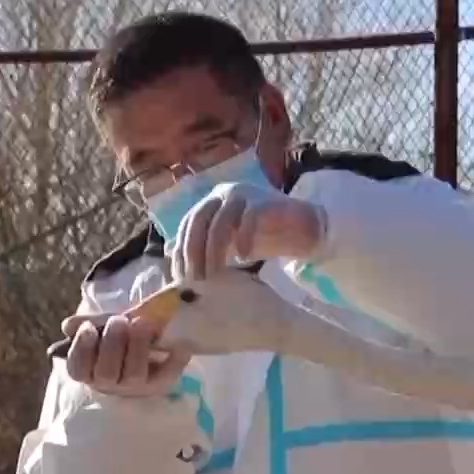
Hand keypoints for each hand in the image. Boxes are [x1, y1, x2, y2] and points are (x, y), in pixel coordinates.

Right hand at [58, 312, 192, 397]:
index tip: (89, 327)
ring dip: (137, 349)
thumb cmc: (116, 337)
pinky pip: (167, 376)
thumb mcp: (99, 327)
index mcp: (90, 371)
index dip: (82, 349)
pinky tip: (180, 344)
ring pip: (134, 375)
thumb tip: (69, 325)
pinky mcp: (160, 384)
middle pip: (107, 373)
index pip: (78, 368)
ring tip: (141, 324)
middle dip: (112, 345)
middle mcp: (110, 384)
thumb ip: (85, 324)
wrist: (146, 346)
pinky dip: (175, 360)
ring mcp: (136, 386)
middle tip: (119, 321)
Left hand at [174, 181, 325, 280]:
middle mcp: (224, 193)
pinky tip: (244, 258)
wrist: (302, 227)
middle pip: (198, 220)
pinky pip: (249, 220)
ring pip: (221, 222)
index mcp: (212, 201)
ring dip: (213, 251)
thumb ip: (203, 245)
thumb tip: (170, 257)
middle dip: (193, 252)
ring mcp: (245, 194)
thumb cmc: (263, 237)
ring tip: (213, 275)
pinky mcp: (265, 201)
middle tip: (193, 279)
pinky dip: (244, 240)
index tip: (179, 277)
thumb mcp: (227, 243)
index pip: (187, 224)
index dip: (180, 250)